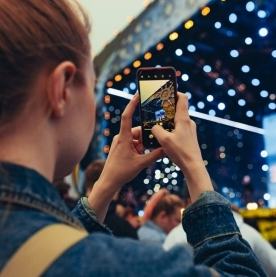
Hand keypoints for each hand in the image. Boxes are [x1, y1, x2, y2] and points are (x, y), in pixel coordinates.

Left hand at [88, 94, 164, 221]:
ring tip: (144, 156)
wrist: (109, 182)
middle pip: (137, 131)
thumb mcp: (141, 164)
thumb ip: (154, 155)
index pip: (127, 116)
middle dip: (145, 139)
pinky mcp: (120, 147)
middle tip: (152, 147)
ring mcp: (120, 142)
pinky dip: (138, 148)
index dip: (132, 104)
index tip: (137, 94)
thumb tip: (166, 149)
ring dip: (142, 145)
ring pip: (136, 138)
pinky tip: (141, 157)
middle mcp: (121, 137)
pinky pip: (133, 143)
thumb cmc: (121, 172)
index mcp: (124, 138)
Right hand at [151, 93, 213, 200]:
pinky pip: (178, 129)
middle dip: (167, 108)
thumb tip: (154, 127)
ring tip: (157, 125)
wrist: (193, 166)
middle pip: (178, 109)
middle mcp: (188, 123)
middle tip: (156, 109)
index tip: (166, 91)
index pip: (182, 98)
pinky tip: (163, 137)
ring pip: (177, 121)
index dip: (174, 92)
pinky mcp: (188, 138)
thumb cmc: (180, 152)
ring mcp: (189, 130)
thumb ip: (156, 130)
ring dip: (168, 121)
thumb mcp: (163, 140)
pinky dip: (170, 130)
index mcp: (183, 119)